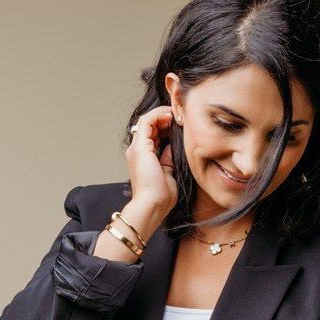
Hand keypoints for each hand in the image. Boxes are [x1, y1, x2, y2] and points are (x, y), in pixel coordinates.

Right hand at [125, 106, 176, 224]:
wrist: (152, 205)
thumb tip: (173, 146)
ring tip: (177, 114)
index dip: (167, 127)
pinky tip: (171, 116)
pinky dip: (159, 115)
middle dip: (166, 119)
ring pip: (148, 121)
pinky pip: (147, 121)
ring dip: (163, 114)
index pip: (155, 135)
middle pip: (151, 126)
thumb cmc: (161, 197)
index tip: (182, 126)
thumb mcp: (169, 173)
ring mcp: (137, 148)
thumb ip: (169, 159)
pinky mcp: (140, 146)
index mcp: (145, 159)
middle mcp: (139, 152)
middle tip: (182, 117)